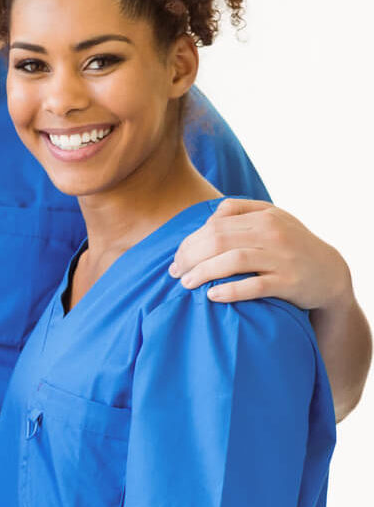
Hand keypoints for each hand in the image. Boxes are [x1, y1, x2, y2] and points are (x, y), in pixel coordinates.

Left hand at [169, 198, 350, 309]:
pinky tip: (212, 296)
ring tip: (187, 284)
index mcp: (264, 217)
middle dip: (190, 257)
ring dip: (203, 273)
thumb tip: (207, 217)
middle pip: (219, 241)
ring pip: (233, 261)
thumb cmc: (291, 245)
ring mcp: (282, 259)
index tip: (176, 259)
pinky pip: (255, 286)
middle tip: (176, 273)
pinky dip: (230, 290)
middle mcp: (273, 234)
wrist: (330, 273)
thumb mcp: (271, 219)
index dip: (189, 242)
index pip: (214, 226)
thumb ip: (239, 211)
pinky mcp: (290, 283)